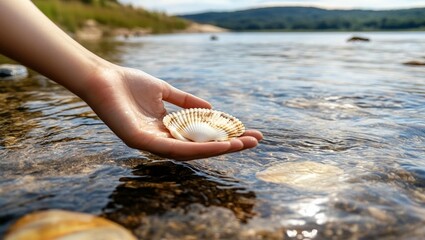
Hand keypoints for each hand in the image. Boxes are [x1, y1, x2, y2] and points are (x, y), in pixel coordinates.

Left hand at [83, 65, 262, 159]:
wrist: (102, 78)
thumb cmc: (128, 83)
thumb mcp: (164, 91)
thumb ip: (185, 101)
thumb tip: (211, 106)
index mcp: (166, 130)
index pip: (200, 136)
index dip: (224, 135)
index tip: (247, 131)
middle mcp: (161, 140)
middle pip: (199, 147)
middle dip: (228, 145)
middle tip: (255, 142)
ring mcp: (152, 144)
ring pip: (190, 152)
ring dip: (218, 150)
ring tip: (242, 145)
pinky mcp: (142, 142)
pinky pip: (174, 149)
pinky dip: (198, 148)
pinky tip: (219, 145)